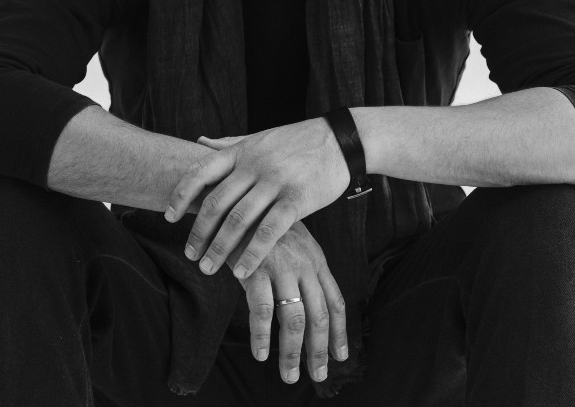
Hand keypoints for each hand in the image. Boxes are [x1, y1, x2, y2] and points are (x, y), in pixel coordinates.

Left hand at [165, 119, 349, 278]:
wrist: (340, 140)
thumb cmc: (297, 141)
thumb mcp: (259, 137)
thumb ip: (228, 143)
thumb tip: (198, 142)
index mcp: (241, 152)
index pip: (200, 172)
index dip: (180, 195)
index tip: (168, 217)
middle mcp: (254, 166)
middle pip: (216, 202)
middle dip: (199, 232)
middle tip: (190, 255)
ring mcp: (275, 182)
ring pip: (238, 220)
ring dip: (220, 248)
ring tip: (208, 268)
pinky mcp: (297, 199)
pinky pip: (269, 231)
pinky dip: (252, 253)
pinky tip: (242, 271)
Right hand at [236, 222, 347, 384]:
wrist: (233, 197)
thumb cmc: (260, 223)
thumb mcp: (291, 242)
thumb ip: (302, 269)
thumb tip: (308, 303)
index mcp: (315, 259)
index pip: (335, 301)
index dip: (339, 332)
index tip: (341, 356)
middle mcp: (304, 264)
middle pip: (319, 316)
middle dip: (319, 351)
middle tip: (318, 377)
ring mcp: (281, 267)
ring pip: (294, 319)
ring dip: (292, 353)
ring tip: (289, 376)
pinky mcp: (255, 269)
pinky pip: (263, 310)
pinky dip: (262, 335)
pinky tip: (261, 353)